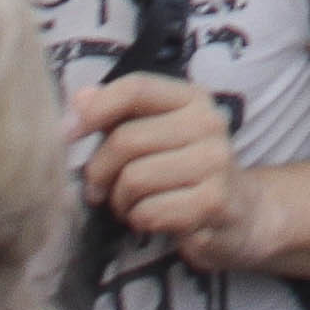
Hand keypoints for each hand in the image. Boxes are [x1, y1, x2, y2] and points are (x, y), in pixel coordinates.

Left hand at [70, 73, 258, 268]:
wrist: (242, 212)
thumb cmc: (186, 170)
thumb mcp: (157, 134)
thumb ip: (118, 114)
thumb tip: (78, 99)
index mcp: (192, 98)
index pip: (135, 88)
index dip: (94, 110)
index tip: (67, 134)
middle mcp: (208, 123)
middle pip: (126, 140)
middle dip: (99, 171)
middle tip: (98, 189)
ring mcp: (215, 162)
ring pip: (134, 179)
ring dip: (119, 201)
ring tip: (130, 205)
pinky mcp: (214, 202)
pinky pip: (149, 211)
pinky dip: (138, 220)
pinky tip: (150, 218)